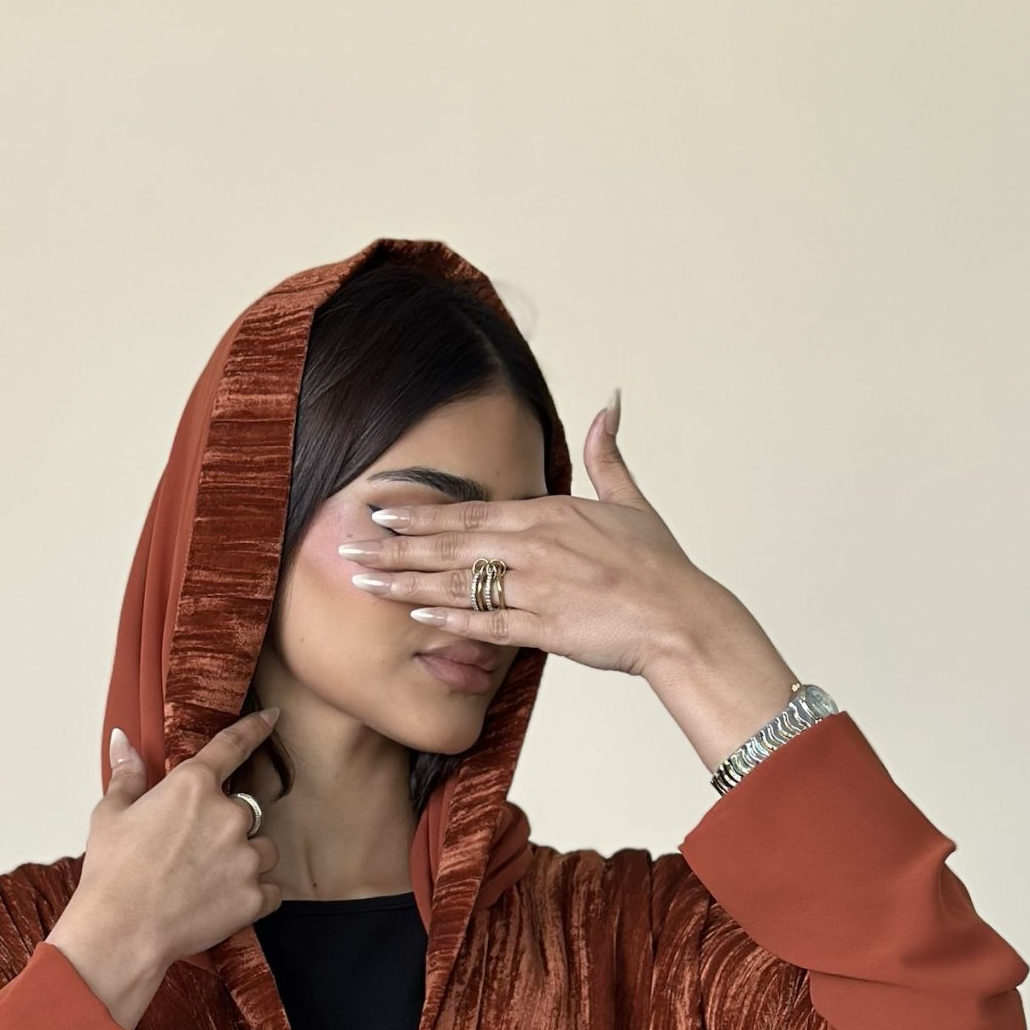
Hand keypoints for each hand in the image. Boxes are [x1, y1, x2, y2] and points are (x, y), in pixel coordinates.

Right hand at [48, 708, 283, 1028]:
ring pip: (264, 850)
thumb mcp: (111, 814)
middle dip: (228, 827)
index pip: (233, 745)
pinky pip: (272, 890)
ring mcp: (246, 857)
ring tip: (208, 880)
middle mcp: (228, 815)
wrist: (123, 932)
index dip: (256, 728)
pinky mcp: (254, 896)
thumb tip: (124, 742)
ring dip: (246, 859)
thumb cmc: (112, 873)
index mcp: (193, 786)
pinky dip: (256, 895)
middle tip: (194, 853)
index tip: (273, 717)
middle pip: (247, 811)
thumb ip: (128, 775)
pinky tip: (225, 902)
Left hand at [336, 394, 796, 757]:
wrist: (680, 617)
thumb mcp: (631, 501)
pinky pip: (484, 623)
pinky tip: (414, 613)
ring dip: (406, 581)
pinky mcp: (542, 626)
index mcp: (548, 514)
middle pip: (450, 542)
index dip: (420, 510)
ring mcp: (535, 587)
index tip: (380, 508)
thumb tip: (610, 403)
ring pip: (456, 582)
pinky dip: (448, 618)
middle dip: (395, 544)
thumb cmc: (658, 566)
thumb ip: (609, 454)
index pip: (469, 510)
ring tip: (364, 581)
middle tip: (349, 545)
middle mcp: (533, 546)